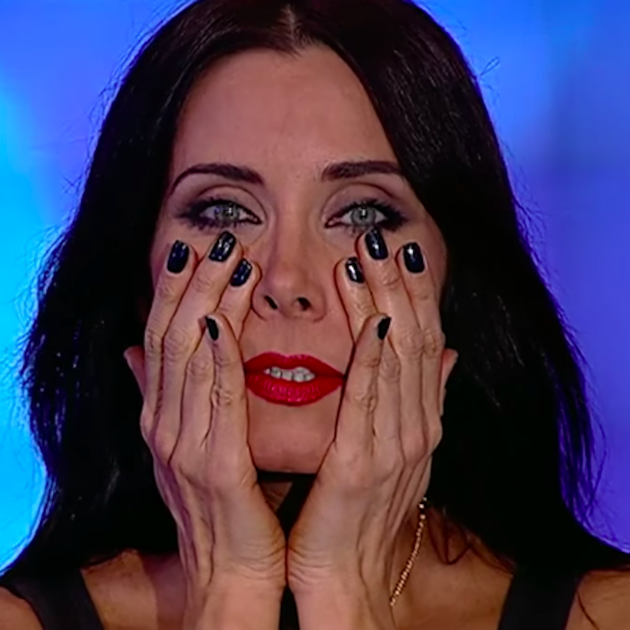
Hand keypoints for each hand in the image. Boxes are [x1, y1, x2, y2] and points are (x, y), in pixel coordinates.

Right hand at [123, 234, 285, 623]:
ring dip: (208, 303)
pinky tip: (221, 322)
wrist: (233, 572)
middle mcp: (164, 424)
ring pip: (188, 358)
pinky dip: (215, 359)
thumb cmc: (222, 505)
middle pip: (171, 336)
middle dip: (193, 282)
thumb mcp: (187, 445)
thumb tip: (136, 352)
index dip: (176, 288)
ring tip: (234, 260)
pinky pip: (214, 401)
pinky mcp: (214, 466)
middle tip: (221, 239)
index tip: (197, 247)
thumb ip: (166, 396)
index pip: (161, 337)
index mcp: (163, 417)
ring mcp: (183, 445)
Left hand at [286, 229, 457, 626]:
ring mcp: (395, 447)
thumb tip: (446, 352)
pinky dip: (372, 360)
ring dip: (384, 304)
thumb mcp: (395, 450)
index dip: (413, 292)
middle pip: (412, 340)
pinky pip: (369, 402)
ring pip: (395, 360)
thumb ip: (417, 399)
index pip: (420, 341)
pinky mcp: (361, 467)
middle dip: (400, 284)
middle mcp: (415, 427)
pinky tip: (369, 321)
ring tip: (369, 256)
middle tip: (383, 235)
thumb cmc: (357, 512)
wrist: (344, 578)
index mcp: (417, 421)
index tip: (398, 249)